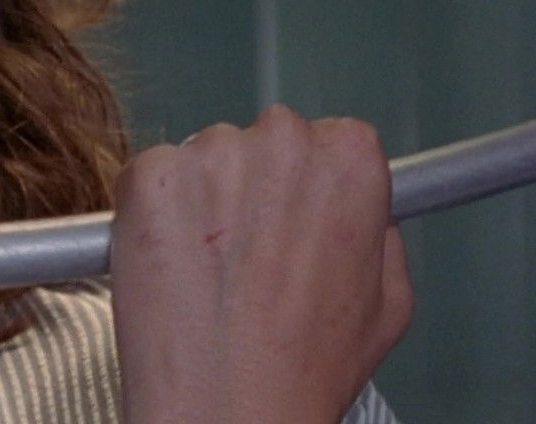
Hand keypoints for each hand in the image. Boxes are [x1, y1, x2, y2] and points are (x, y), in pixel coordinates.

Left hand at [110, 104, 412, 423]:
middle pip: (264, 141)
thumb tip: (362, 214)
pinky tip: (173, 263)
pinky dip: (156, 212)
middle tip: (250, 252)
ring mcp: (207, 152)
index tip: (297, 219)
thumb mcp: (389, 302)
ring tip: (211, 269)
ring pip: (204, 158)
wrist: (227, 403)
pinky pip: (153, 177)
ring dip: (203, 197)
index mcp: (349, 159)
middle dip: (256, 186)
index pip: (329, 139)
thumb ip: (380, 235)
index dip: (310, 187)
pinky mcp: (146, 174)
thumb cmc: (305, 365)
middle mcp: (279, 139)